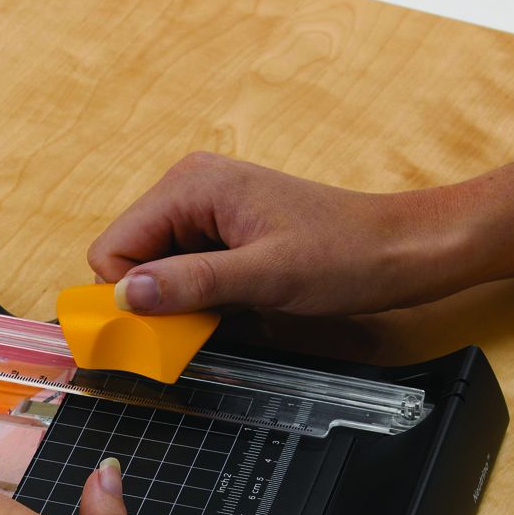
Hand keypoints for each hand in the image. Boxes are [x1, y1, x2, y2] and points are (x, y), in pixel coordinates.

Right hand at [88, 151, 467, 317]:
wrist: (401, 250)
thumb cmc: (346, 254)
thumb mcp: (265, 276)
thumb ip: (191, 283)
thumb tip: (126, 296)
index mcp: (191, 185)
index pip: (112, 248)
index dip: (127, 295)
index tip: (160, 329)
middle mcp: (190, 189)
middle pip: (130, 259)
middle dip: (156, 300)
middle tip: (204, 322)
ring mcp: (207, 210)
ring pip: (157, 271)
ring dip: (182, 302)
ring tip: (231, 309)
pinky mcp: (225, 232)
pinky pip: (187, 272)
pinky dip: (202, 298)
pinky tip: (239, 304)